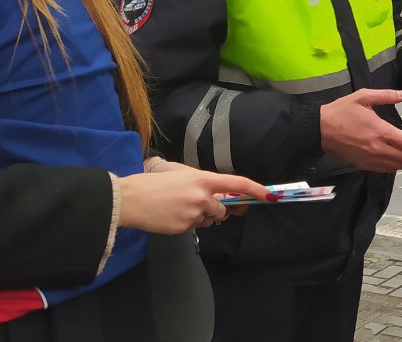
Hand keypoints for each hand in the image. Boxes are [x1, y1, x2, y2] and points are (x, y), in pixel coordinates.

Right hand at [117, 167, 270, 233]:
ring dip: (200, 216)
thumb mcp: (182, 174)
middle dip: (215, 209)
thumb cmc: (155, 182)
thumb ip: (204, 182)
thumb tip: (221, 194)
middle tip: (196, 203)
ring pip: (208, 219)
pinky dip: (186, 223)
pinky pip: (194, 227)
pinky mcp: (184, 227)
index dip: (256, 189)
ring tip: (178, 206)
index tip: (269, 195)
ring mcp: (194, 214)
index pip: (237, 183)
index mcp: (203, 179)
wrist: (131, 198)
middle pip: (222, 209)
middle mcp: (202, 197)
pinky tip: (171, 215)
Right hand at [320, 88, 401, 172]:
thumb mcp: (363, 96)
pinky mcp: (364, 165)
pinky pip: (386, 169)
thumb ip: (387, 95)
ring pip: (398, 165)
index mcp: (380, 131)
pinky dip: (399, 167)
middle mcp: (378, 149)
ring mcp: (371, 159)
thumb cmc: (341, 111)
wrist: (320, 129)